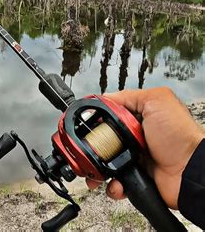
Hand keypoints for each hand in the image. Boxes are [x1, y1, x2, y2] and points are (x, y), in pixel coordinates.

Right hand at [86, 87, 204, 208]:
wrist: (189, 171)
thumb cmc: (180, 136)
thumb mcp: (157, 101)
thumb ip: (131, 96)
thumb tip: (106, 97)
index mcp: (138, 118)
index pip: (108, 116)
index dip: (97, 120)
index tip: (89, 124)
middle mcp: (135, 138)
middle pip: (102, 140)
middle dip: (93, 146)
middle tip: (92, 148)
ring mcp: (134, 158)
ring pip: (105, 162)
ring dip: (99, 167)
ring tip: (99, 169)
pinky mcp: (134, 178)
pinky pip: (115, 182)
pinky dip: (112, 184)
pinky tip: (117, 181)